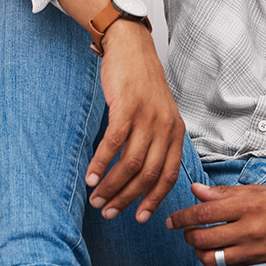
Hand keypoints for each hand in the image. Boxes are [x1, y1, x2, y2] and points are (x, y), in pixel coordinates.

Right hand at [85, 21, 185, 222]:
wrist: (132, 48)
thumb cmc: (141, 84)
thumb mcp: (158, 114)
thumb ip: (154, 141)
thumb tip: (141, 174)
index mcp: (176, 132)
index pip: (169, 175)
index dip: (154, 200)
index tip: (139, 217)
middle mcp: (166, 127)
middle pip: (148, 175)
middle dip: (127, 199)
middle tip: (109, 212)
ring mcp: (147, 118)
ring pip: (130, 164)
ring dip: (111, 186)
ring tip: (96, 199)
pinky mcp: (127, 108)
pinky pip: (113, 144)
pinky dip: (100, 164)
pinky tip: (90, 176)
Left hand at [166, 183, 265, 265]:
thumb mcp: (261, 192)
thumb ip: (227, 193)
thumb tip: (196, 191)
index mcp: (250, 204)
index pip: (203, 211)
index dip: (181, 217)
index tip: (171, 220)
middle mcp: (251, 228)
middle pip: (201, 238)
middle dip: (187, 236)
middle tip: (186, 232)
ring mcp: (255, 250)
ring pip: (211, 258)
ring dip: (199, 253)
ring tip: (200, 245)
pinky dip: (218, 264)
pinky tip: (220, 254)